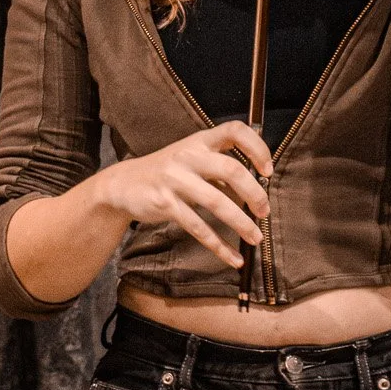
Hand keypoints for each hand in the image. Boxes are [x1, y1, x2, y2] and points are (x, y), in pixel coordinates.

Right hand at [86, 121, 271, 268]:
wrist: (122, 184)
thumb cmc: (166, 173)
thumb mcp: (190, 160)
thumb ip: (219, 168)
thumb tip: (255, 190)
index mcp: (199, 141)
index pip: (234, 131)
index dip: (256, 147)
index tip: (267, 169)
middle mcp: (188, 156)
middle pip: (231, 169)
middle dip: (254, 193)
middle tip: (265, 212)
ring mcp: (175, 180)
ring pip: (216, 202)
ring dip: (241, 223)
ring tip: (256, 237)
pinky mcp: (165, 203)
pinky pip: (197, 227)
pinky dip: (218, 245)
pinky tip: (233, 257)